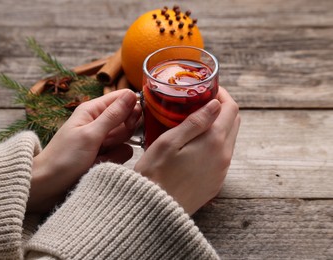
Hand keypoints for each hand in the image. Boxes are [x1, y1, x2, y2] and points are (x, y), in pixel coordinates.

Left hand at [28, 89, 141, 212]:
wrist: (49, 186)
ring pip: (126, 138)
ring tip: (97, 156)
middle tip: (107, 142)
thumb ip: (113, 116)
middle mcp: (99, 122)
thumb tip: (132, 95)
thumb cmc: (63, 158)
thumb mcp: (90, 135)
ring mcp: (103, 140)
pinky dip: (113, 160)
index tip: (129, 123)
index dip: (132, 108)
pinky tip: (98, 165)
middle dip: (123, 133)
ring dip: (115, 149)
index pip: (122, 98)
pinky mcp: (105, 155)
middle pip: (128, 119)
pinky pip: (122, 153)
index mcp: (93, 110)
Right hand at [134, 87, 239, 214]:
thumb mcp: (169, 141)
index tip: (207, 88)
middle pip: (234, 122)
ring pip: (229, 139)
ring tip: (195, 121)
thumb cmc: (155, 173)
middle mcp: (223, 156)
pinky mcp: (215, 182)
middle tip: (200, 102)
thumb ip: (195, 122)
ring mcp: (221, 171)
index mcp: (213, 142)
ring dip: (218, 125)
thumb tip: (216, 104)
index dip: (221, 94)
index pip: (230, 108)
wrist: (155, 210)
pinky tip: (195, 144)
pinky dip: (215, 143)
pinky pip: (222, 156)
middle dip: (221, 108)